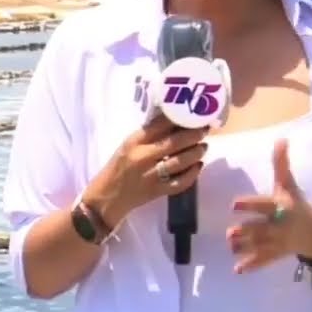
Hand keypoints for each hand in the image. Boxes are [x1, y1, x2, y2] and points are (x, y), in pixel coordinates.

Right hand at [83, 114, 208, 227]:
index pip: (160, 125)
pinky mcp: (157, 191)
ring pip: (180, 162)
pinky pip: (180, 182)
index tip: (192, 114)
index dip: (179, 118)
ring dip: (195, 153)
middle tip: (204, 130)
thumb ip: (148, 135)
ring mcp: (150, 175)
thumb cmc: (118, 167)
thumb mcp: (128, 146)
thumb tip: (174, 122)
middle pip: (174, 142)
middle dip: (193, 134)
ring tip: (203, 147)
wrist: (107, 197)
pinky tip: (198, 166)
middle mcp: (142, 156)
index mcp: (134, 141)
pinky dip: (192, 174)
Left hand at [228, 139, 311, 273]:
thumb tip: (281, 139)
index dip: (250, 204)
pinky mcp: (276, 255)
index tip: (234, 204)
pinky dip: (252, 266)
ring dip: (244, 247)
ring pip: (259, 246)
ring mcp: (278, 242)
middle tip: (230, 233)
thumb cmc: (297, 205)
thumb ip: (281, 164)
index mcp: (281, 207)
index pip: (264, 205)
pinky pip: (264, 261)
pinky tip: (237, 269)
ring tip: (230, 245)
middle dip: (246, 232)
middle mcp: (279, 226)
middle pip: (261, 229)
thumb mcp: (289, 185)